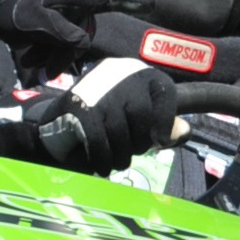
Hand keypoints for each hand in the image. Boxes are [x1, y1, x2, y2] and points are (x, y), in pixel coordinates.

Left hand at [0, 0, 141, 59]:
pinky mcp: (51, 27)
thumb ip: (62, 31)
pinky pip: (57, 44)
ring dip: (52, 56)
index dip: (126, 0)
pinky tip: (31, 60)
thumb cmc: (14, 12)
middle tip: (47, 69)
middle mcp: (70, 4)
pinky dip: (46, 55)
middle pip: (82, 32)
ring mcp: (60, 16)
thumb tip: (83, 42)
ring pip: (68, 41)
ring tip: (31, 62)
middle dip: (65, 53)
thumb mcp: (38, 21)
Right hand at [32, 62, 179, 174]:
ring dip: (119, 155)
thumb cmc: (105, 122)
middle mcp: (120, 72)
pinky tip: (101, 167)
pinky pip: (98, 139)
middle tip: (128, 153)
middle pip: (141, 114)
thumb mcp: (137, 121)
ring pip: (119, 130)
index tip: (159, 141)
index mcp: (139, 73)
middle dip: (138, 143)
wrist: (56, 122)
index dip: (166, 121)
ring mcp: (97, 88)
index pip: (165, 92)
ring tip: (114, 163)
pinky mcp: (79, 105)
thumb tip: (184, 131)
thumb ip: (163, 127)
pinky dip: (102, 158)